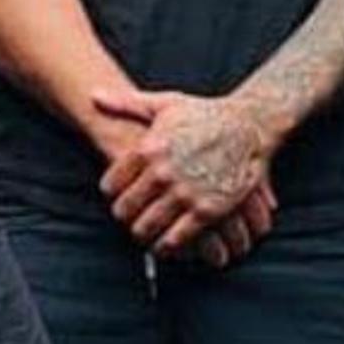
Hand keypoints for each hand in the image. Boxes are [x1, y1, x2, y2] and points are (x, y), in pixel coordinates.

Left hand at [89, 87, 277, 256]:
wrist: (250, 125)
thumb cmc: (205, 114)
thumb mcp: (164, 103)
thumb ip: (126, 104)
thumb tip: (93, 96)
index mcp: (148, 148)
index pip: (110, 185)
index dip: (111, 194)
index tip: (117, 196)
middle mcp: (163, 173)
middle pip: (124, 211)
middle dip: (124, 217)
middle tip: (129, 219)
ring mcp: (185, 194)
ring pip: (146, 229)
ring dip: (142, 234)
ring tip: (145, 232)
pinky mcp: (207, 211)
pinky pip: (176, 239)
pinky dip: (166, 247)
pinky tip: (164, 244)